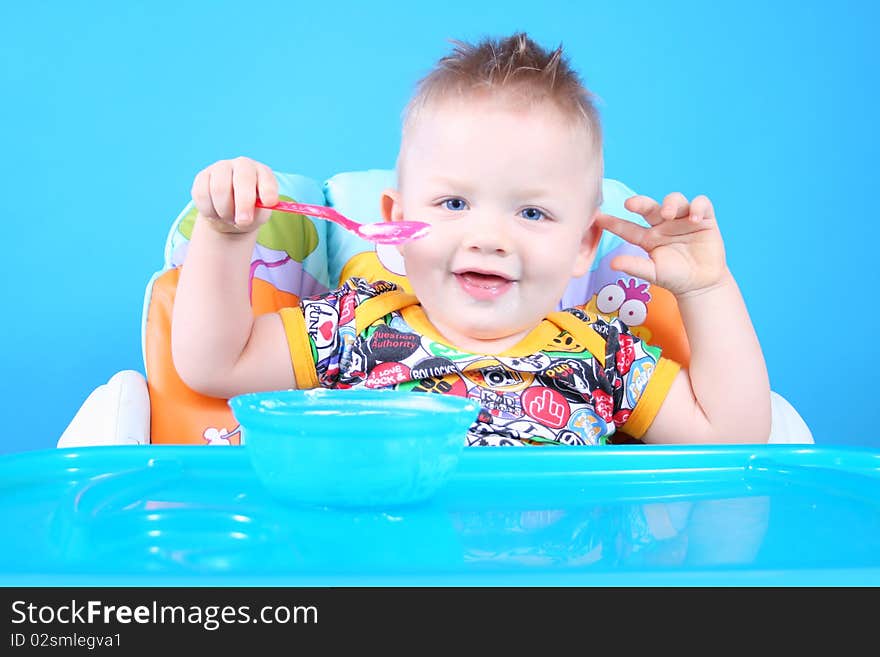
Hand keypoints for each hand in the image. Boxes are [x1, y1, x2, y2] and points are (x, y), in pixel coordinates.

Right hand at [191, 157, 278, 232]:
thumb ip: (258, 213)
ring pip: (219, 189)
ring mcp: (221, 168)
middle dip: (244, 203)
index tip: (269, 203)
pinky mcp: (202, 176)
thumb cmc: (250, 213)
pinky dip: (209, 211)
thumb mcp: (259, 215)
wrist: (228, 215)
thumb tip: (251, 213)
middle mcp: (242, 165)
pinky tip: (215, 213)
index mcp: (262, 173)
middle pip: (242, 179)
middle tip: (244, 221)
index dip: (268, 190)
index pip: (266, 177)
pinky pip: (202, 195)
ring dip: (224, 211)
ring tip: (229, 218)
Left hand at [595, 193, 727, 295]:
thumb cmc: (674, 278)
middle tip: (631, 204)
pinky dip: (697, 207)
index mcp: (647, 237)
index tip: (598, 218)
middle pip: (649, 207)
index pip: (627, 228)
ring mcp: (682, 220)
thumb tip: (612, 263)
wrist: (701, 284)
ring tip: (669, 214)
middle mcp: (662, 225)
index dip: (613, 222)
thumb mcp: (653, 273)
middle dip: (640, 203)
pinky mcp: (704, 219)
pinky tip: (694, 218)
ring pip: (675, 200)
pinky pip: (701, 204)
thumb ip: (635, 266)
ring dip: (671, 203)